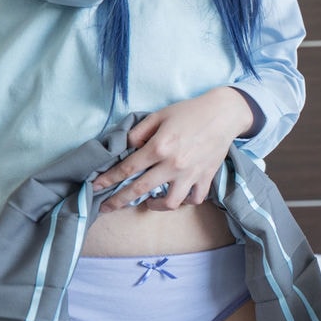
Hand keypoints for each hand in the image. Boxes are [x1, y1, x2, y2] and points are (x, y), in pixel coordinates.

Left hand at [92, 87, 254, 211]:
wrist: (224, 114)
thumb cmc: (189, 112)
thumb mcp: (159, 115)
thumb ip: (139, 132)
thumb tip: (128, 148)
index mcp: (159, 146)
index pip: (128, 168)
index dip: (109, 179)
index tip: (96, 187)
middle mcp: (173, 164)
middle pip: (141, 188)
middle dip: (119, 200)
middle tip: (106, 208)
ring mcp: (191, 174)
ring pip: (170, 202)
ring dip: (155, 206)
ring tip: (149, 203)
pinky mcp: (206, 178)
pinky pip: (194, 199)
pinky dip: (184, 201)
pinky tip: (177, 197)